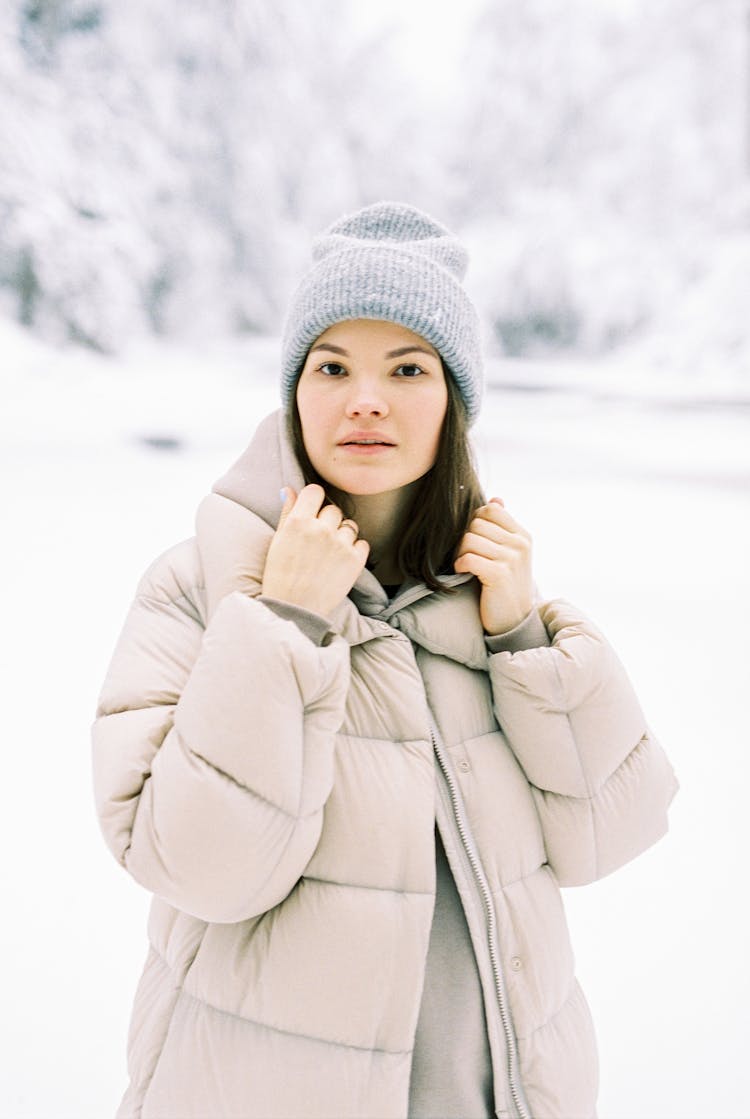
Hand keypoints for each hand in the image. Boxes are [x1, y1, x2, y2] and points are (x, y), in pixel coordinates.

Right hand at [261, 484, 369, 617]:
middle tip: (319, 540)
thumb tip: (290, 490)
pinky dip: (355, 550)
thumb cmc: (281, 576)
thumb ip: (287, 513)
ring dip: (342, 535)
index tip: (313, 511)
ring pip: (349, 526)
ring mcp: (339, 544)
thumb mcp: (278, 542)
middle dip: (327, 521)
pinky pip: (362, 543)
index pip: (315, 491)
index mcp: (298, 522)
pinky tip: (341, 561)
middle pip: (333, 509)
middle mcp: (320, 529)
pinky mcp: (355, 560)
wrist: (294, 609)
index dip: (314, 500)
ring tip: (330, 553)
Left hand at [454, 498, 533, 635]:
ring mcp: (511, 559)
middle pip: (476, 523)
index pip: (491, 509)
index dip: (474, 521)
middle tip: (465, 555)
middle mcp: (520, 544)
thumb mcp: (510, 552)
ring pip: (469, 538)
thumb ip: (503, 526)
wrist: (513, 619)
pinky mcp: (499, 575)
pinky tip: (463, 572)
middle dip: (464, 538)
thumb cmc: (506, 584)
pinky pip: (468, 557)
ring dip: (459, 552)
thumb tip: (496, 499)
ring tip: (464, 565)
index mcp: (522, 535)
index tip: (473, 540)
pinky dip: (460, 564)